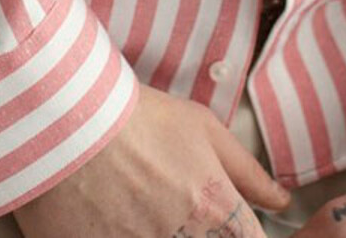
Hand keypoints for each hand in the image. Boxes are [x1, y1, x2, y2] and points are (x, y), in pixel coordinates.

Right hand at [11, 83, 292, 236]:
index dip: (238, 231)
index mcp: (217, 211)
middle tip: (173, 208)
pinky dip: (126, 236)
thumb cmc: (138, 119)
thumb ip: (247, 171)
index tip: (226, 225)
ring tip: (140, 209)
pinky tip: (117, 218)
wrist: (66, 122)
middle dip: (198, 233)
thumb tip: (279, 199)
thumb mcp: (203, 129)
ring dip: (160, 233)